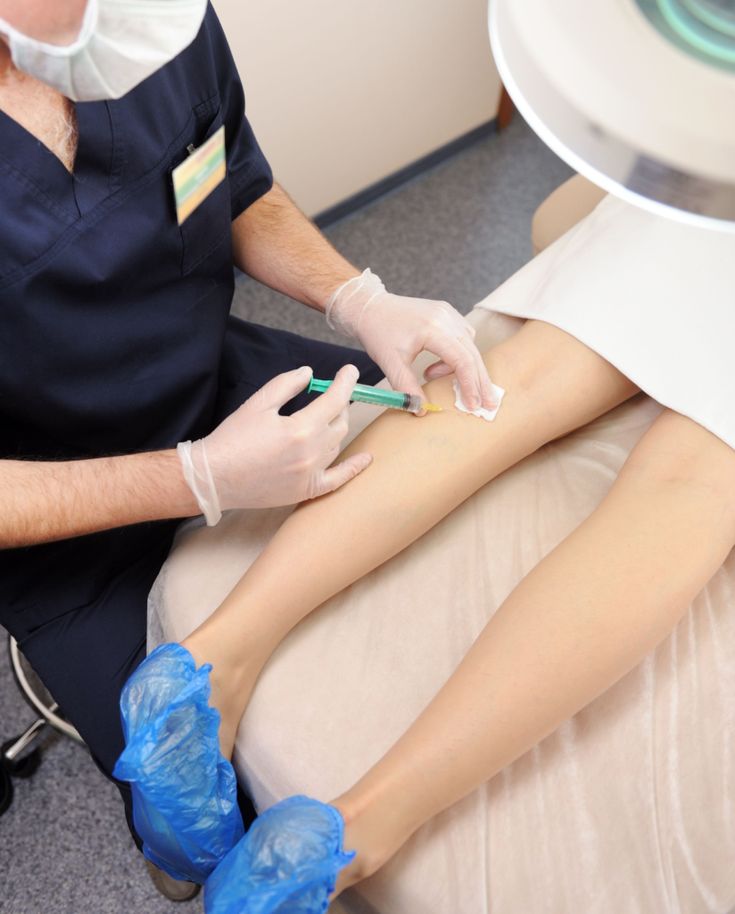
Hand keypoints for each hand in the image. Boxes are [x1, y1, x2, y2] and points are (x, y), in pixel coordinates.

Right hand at [177, 364, 370, 523]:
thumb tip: (310, 373)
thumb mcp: (258, 403)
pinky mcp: (306, 491)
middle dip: (339, 403)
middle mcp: (311, 453)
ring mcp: (311, 474)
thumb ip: (286, 385)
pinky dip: (354, 468)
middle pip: (339, 422)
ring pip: (337, 444)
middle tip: (332, 394)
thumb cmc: (232, 438)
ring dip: (336, 427)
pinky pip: (338, 479)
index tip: (351, 371)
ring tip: (328, 416)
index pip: (335, 400)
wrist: (215, 477)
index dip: (345, 382)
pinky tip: (366, 458)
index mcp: (300, 428)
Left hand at [325, 269, 495, 411]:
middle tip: (488, 404)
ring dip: (463, 367)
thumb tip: (421, 410)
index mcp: (433, 328)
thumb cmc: (378, 333)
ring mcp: (448, 313)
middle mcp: (446, 318)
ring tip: (433, 376)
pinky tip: (438, 364)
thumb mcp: (390, 363)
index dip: (469, 385)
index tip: (472, 405)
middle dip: (480, 381)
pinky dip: (458, 355)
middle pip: (472, 354)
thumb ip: (407, 387)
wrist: (370, 307)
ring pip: (470, 345)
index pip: (462, 360)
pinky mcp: (447, 313)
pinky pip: (463, 337)